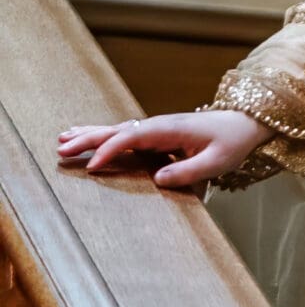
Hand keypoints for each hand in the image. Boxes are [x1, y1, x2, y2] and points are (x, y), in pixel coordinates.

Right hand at [57, 108, 269, 191]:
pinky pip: (124, 135)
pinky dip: (103, 136)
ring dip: (89, 134)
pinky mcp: (156, 134)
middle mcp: (157, 125)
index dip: (109, 152)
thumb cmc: (231, 143)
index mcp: (168, 130)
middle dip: (87, 139)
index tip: (92, 167)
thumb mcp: (216, 162)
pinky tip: (88, 136)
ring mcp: (155, 129)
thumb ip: (188, 172)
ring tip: (62, 139)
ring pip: (115, 130)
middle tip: (61, 149)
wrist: (242, 125)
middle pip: (115, 131)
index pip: (130, 139)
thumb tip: (158, 181)